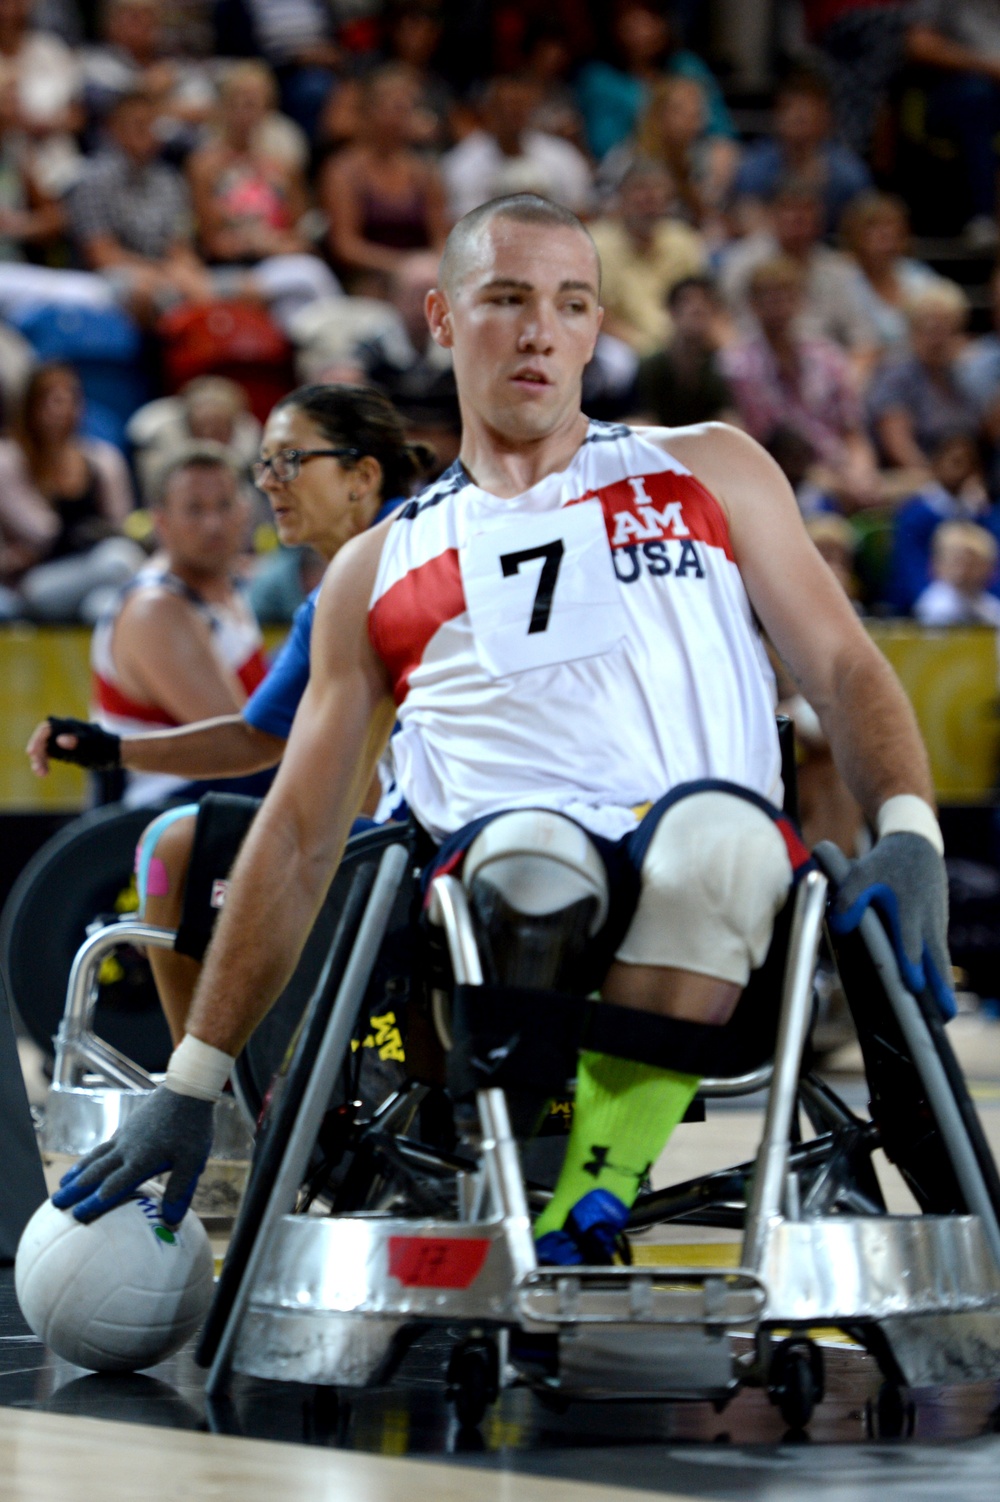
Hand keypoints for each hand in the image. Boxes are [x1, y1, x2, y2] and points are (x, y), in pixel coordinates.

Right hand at [33, 716, 120, 770]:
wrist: (117, 754)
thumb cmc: (106, 747)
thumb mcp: (92, 746)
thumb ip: (76, 742)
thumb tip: (60, 740)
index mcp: (69, 725)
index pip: (46, 729)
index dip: (37, 739)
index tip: (33, 752)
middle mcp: (63, 731)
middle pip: (42, 739)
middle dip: (38, 753)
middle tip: (38, 768)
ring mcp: (63, 741)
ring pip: (44, 748)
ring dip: (39, 760)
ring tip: (41, 774)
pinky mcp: (64, 751)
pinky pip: (49, 756)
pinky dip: (44, 763)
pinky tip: (44, 773)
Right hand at [52, 1086, 214, 1223]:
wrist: (187, 1089)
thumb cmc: (193, 1127)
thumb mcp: (193, 1162)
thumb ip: (180, 1191)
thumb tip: (171, 1222)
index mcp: (141, 1161)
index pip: (112, 1187)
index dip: (94, 1204)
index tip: (77, 1217)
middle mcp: (127, 1149)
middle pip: (95, 1173)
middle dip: (75, 1190)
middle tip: (56, 1203)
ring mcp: (125, 1136)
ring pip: (96, 1157)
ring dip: (78, 1172)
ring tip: (63, 1184)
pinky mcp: (128, 1126)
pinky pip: (104, 1146)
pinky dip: (91, 1157)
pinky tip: (89, 1162)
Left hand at [823, 833, 954, 1018]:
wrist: (918, 845)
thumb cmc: (885, 863)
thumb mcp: (862, 873)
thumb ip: (849, 897)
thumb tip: (840, 926)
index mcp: (908, 912)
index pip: (910, 945)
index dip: (911, 965)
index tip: (914, 986)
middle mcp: (926, 922)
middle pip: (936, 961)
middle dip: (940, 988)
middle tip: (944, 1016)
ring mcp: (936, 926)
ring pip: (941, 961)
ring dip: (943, 986)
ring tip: (945, 1015)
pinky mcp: (938, 928)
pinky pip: (939, 955)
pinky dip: (940, 975)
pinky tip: (937, 997)